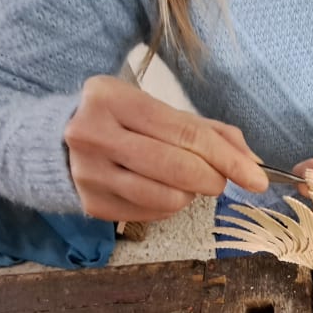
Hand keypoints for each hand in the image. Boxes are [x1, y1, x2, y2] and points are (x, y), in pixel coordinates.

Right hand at [65, 75, 267, 220]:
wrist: (54, 142)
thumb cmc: (120, 122)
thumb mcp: (159, 111)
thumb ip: (208, 131)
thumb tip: (252, 161)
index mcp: (113, 98)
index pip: (187, 134)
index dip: (228, 158)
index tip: (257, 178)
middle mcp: (94, 134)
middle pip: (179, 169)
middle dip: (214, 179)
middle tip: (220, 180)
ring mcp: (89, 172)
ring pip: (167, 198)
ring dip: (190, 195)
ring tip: (184, 182)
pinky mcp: (91, 204)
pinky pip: (151, 214)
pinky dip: (168, 206)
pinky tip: (160, 190)